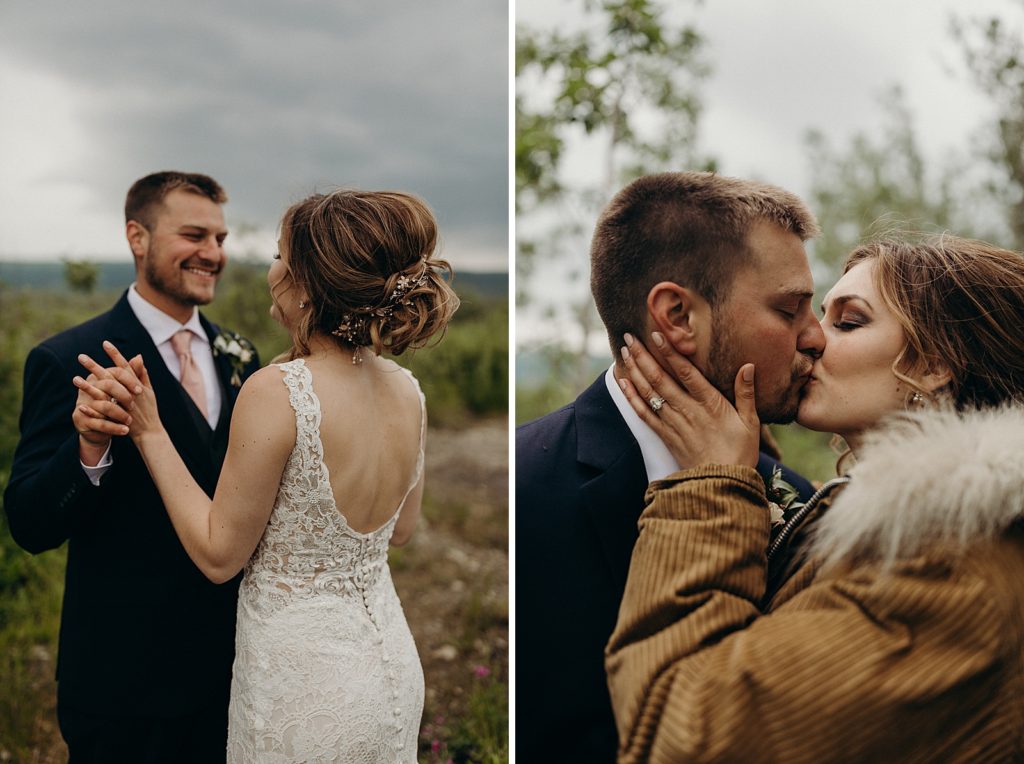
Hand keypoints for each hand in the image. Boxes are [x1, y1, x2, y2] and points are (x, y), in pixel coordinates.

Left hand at [72, 348, 144, 462]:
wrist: (150, 432)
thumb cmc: (149, 410)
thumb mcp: (149, 390)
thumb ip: (142, 373)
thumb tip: (138, 356)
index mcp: (137, 385)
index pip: (125, 366)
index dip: (115, 354)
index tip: (104, 343)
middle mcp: (130, 392)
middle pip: (110, 376)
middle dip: (95, 365)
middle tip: (81, 356)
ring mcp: (124, 405)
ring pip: (104, 393)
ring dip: (88, 385)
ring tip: (74, 378)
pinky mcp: (118, 417)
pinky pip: (102, 411)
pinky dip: (91, 407)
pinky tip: (79, 402)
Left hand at [618, 332, 759, 468]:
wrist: (721, 485)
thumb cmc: (740, 453)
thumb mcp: (751, 423)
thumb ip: (746, 393)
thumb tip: (748, 366)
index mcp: (710, 404)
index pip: (686, 372)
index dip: (669, 352)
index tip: (656, 335)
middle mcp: (688, 410)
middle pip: (660, 378)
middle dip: (643, 355)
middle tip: (629, 336)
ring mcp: (674, 423)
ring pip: (649, 392)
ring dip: (634, 370)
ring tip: (623, 351)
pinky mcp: (665, 436)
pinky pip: (644, 413)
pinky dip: (631, 396)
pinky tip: (623, 381)